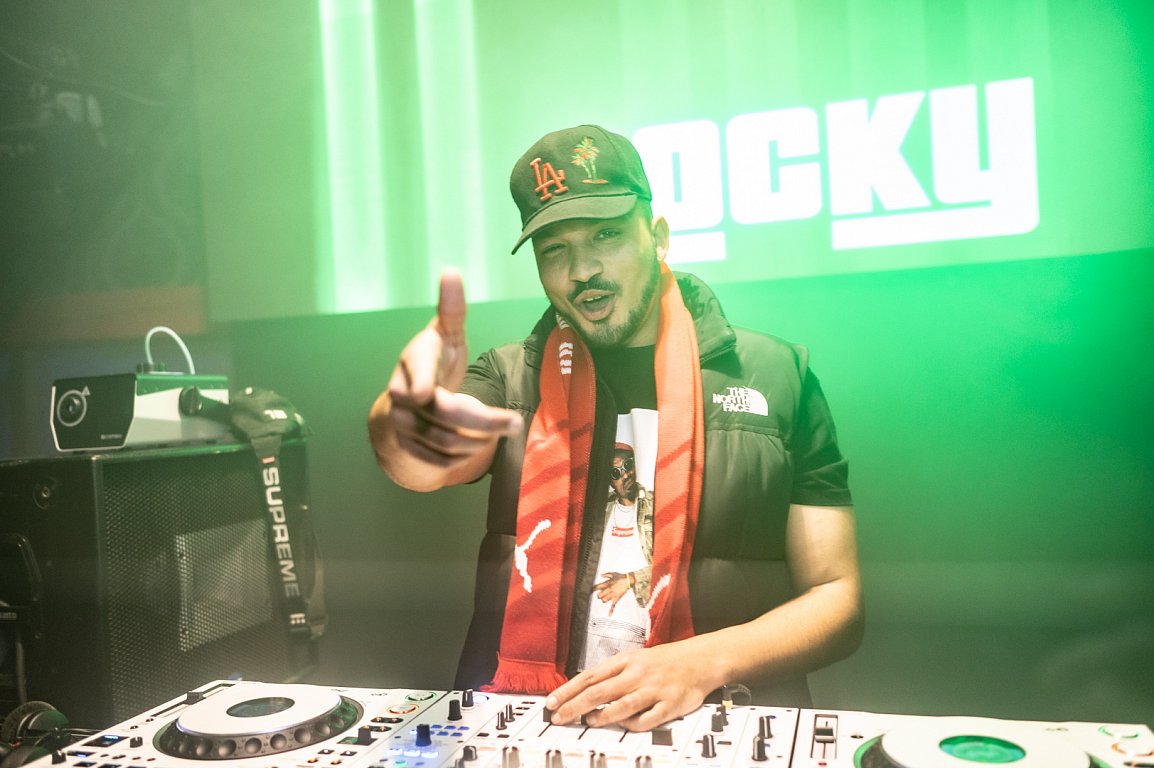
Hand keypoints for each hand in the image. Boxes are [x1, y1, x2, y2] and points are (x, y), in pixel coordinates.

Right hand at [377, 269, 520, 476]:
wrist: (404, 405)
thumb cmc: (433, 362)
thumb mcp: (444, 335)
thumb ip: (451, 309)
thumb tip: (452, 271)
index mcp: (412, 363)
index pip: (414, 374)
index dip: (419, 383)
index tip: (423, 395)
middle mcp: (400, 396)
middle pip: (445, 414)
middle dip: (485, 421)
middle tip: (515, 421)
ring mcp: (402, 426)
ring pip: (448, 442)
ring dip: (480, 439)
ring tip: (501, 429)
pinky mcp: (409, 451)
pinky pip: (444, 462)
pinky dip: (467, 455)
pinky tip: (479, 442)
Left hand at [545, 639, 720, 731]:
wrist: (699, 659)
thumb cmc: (664, 662)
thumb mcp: (634, 660)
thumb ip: (611, 675)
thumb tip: (582, 691)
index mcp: (625, 662)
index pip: (590, 676)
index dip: (568, 690)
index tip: (551, 702)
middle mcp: (637, 674)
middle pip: (600, 691)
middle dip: (575, 705)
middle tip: (559, 717)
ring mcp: (653, 689)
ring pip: (623, 704)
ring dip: (603, 714)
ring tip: (588, 720)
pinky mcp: (670, 704)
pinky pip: (648, 718)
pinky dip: (634, 723)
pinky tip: (623, 726)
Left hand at [593, 572, 631, 612]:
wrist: (628, 580)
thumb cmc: (621, 577)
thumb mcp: (613, 574)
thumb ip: (606, 574)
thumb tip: (601, 574)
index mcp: (606, 584)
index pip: (597, 587)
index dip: (592, 589)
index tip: (590, 590)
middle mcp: (608, 590)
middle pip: (599, 595)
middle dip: (599, 596)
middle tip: (600, 595)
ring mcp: (612, 595)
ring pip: (604, 600)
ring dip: (603, 600)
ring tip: (605, 598)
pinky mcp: (616, 598)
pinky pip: (613, 605)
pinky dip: (611, 610)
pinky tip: (609, 614)